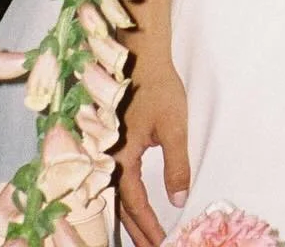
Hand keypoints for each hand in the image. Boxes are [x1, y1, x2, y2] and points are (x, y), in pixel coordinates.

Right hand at [116, 47, 190, 246]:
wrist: (139, 57)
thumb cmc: (157, 86)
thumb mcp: (173, 126)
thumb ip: (176, 165)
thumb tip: (179, 199)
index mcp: (121, 157)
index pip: (136, 203)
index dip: (150, 226)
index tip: (163, 242)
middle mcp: (107, 159)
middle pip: (121, 206)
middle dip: (139, 230)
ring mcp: (105, 152)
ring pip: (116, 196)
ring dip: (130, 219)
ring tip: (145, 238)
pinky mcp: (109, 145)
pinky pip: (113, 181)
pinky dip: (124, 200)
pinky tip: (131, 209)